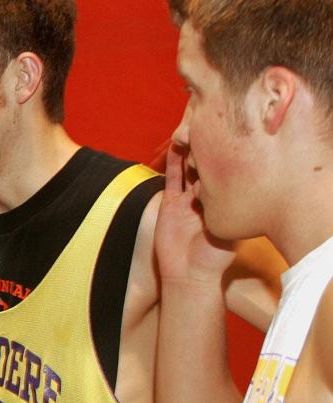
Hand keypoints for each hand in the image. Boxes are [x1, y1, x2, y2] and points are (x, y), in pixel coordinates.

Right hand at [155, 142, 234, 285]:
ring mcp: (187, 200)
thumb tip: (228, 183)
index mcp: (224, 203)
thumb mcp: (228, 230)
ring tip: (193, 130)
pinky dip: (173, 163)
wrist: (189, 274)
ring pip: (189, 169)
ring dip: (191, 151)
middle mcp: (207, 198)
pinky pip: (171, 180)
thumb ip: (225, 208)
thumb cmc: (214, 258)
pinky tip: (176, 145)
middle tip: (212, 127)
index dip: (229, 155)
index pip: (228, 172)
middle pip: (209, 167)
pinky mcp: (170, 204)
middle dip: (210, 149)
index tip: (232, 138)